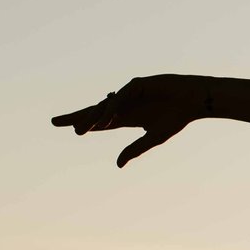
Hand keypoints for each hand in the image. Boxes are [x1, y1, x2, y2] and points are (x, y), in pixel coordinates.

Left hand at [51, 75, 210, 167]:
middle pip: (94, 111)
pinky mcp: (137, 85)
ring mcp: (129, 93)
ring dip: (93, 118)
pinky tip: (105, 121)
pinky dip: (112, 109)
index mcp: (126, 117)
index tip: (69, 130)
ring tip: (80, 130)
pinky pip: (120, 99)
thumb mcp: (153, 138)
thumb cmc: (176, 118)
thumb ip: (134, 149)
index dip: (83, 124)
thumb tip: (117, 165)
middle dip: (76, 116)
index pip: (99, 121)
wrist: (194, 100)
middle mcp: (124, 105)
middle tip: (54, 122)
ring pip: (105, 106)